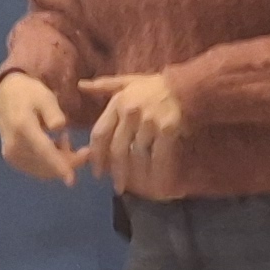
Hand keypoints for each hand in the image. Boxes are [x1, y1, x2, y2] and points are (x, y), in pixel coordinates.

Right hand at [0, 71, 84, 185]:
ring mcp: (12, 155)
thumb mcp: (44, 97)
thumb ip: (53, 113)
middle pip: (46, 165)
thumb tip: (60, 128)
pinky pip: (37, 168)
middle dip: (69, 162)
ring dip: (60, 162)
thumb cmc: (29, 94)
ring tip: (65, 140)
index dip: (59, 166)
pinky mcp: (13, 160)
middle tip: (86, 151)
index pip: (43, 151)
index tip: (71, 181)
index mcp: (22, 128)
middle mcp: (14, 146)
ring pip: (43, 170)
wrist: (6, 96)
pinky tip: (55, 145)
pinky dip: (51, 162)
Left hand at [84, 73, 185, 189]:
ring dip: (136, 174)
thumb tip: (81, 86)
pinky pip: (158, 156)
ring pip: (137, 155)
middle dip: (116, 171)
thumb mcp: (129, 81)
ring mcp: (148, 122)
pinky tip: (157, 184)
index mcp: (118, 102)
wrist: (189, 86)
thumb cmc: (157, 86)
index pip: (100, 133)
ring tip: (137, 188)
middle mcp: (130, 113)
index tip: (97, 172)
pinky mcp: (166, 130)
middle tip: (117, 187)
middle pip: (117, 149)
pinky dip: (157, 172)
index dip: (97, 155)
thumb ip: (104, 86)